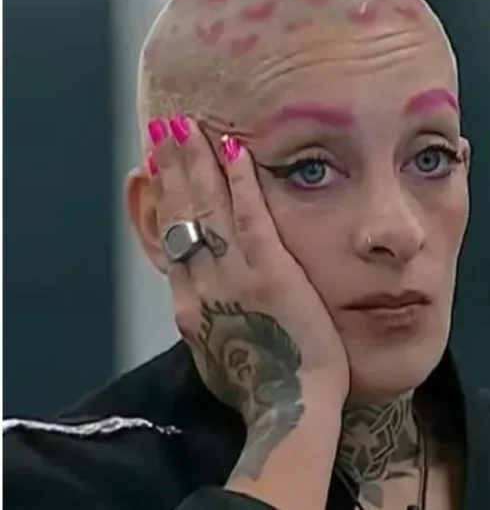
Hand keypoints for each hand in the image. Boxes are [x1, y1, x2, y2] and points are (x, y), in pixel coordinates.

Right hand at [146, 115, 349, 432]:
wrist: (288, 410)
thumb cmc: (261, 393)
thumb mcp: (216, 358)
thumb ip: (206, 325)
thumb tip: (201, 311)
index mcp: (189, 306)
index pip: (171, 241)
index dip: (162, 201)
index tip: (155, 172)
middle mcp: (202, 284)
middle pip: (181, 215)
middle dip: (172, 168)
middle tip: (164, 130)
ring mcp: (235, 275)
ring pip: (208, 207)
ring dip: (197, 162)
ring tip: (188, 126)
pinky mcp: (271, 271)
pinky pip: (250, 215)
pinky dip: (239, 179)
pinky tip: (234, 148)